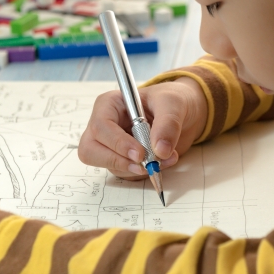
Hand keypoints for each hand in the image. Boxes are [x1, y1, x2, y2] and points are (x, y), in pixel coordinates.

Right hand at [79, 77, 207, 179]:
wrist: (183, 113)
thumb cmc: (171, 100)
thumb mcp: (173, 104)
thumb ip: (168, 124)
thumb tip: (160, 150)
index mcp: (109, 105)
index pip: (100, 127)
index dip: (117, 143)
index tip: (140, 154)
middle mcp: (105, 125)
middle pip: (90, 150)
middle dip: (117, 161)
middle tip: (143, 165)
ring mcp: (111, 144)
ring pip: (108, 165)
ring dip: (136, 169)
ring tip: (164, 160)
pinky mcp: (122, 158)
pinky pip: (125, 172)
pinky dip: (143, 173)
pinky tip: (161, 162)